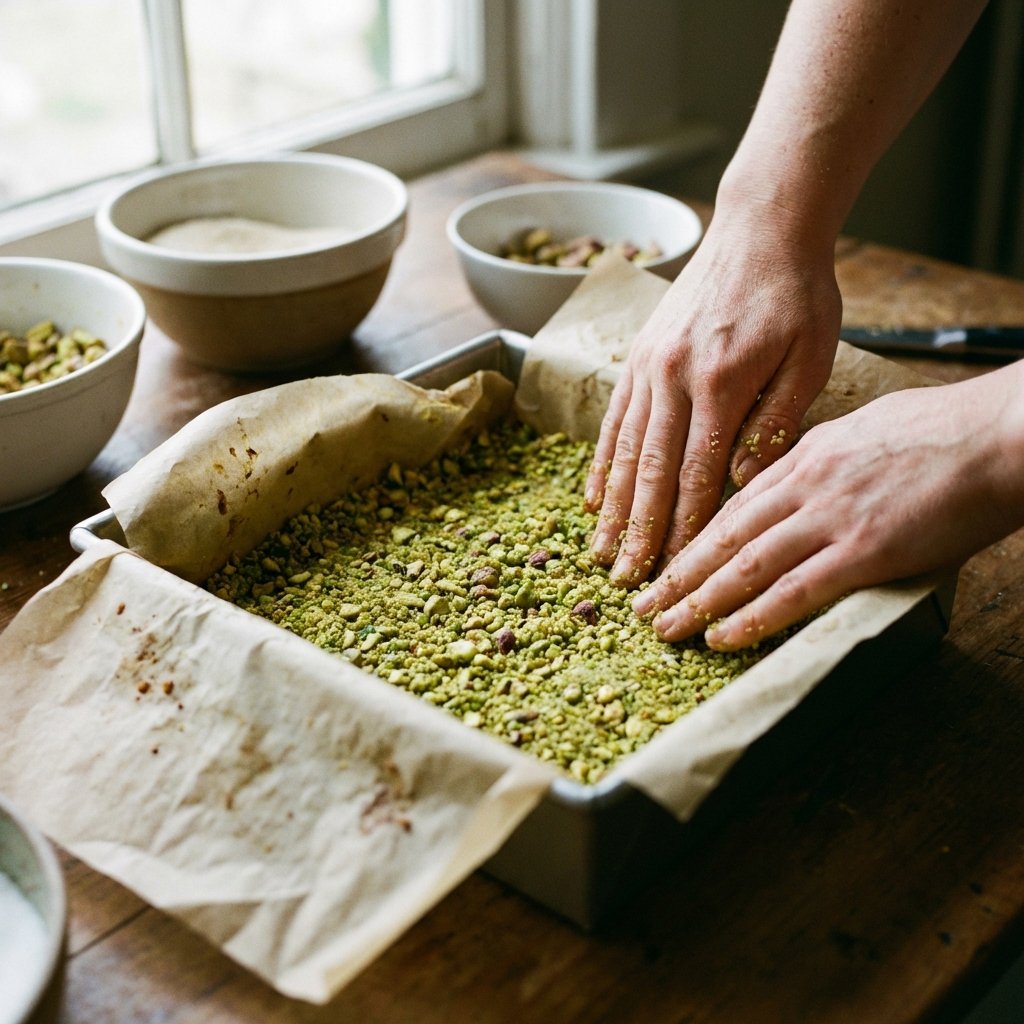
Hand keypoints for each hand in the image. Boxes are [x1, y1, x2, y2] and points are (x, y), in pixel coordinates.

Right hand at [585, 208, 840, 587]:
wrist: (761, 226)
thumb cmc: (797, 293)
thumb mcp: (810, 357)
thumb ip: (775, 422)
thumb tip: (742, 482)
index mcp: (720, 382)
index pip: (697, 472)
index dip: (682, 527)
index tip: (672, 570)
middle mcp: (672, 377)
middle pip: (650, 470)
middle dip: (637, 530)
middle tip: (624, 579)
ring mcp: (648, 365)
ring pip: (624, 449)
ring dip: (611, 506)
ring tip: (599, 550)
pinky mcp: (638, 356)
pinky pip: (613, 418)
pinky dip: (601, 461)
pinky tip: (591, 494)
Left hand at [632, 368, 1023, 649]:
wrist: (1000, 433)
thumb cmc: (943, 430)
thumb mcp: (863, 430)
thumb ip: (820, 458)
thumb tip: (797, 476)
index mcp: (804, 456)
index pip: (732, 505)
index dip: (692, 537)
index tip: (665, 561)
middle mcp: (805, 486)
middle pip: (723, 536)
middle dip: (677, 574)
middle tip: (641, 604)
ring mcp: (831, 517)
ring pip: (744, 565)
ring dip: (698, 601)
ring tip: (665, 628)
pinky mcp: (864, 550)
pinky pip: (794, 591)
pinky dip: (752, 617)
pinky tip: (722, 637)